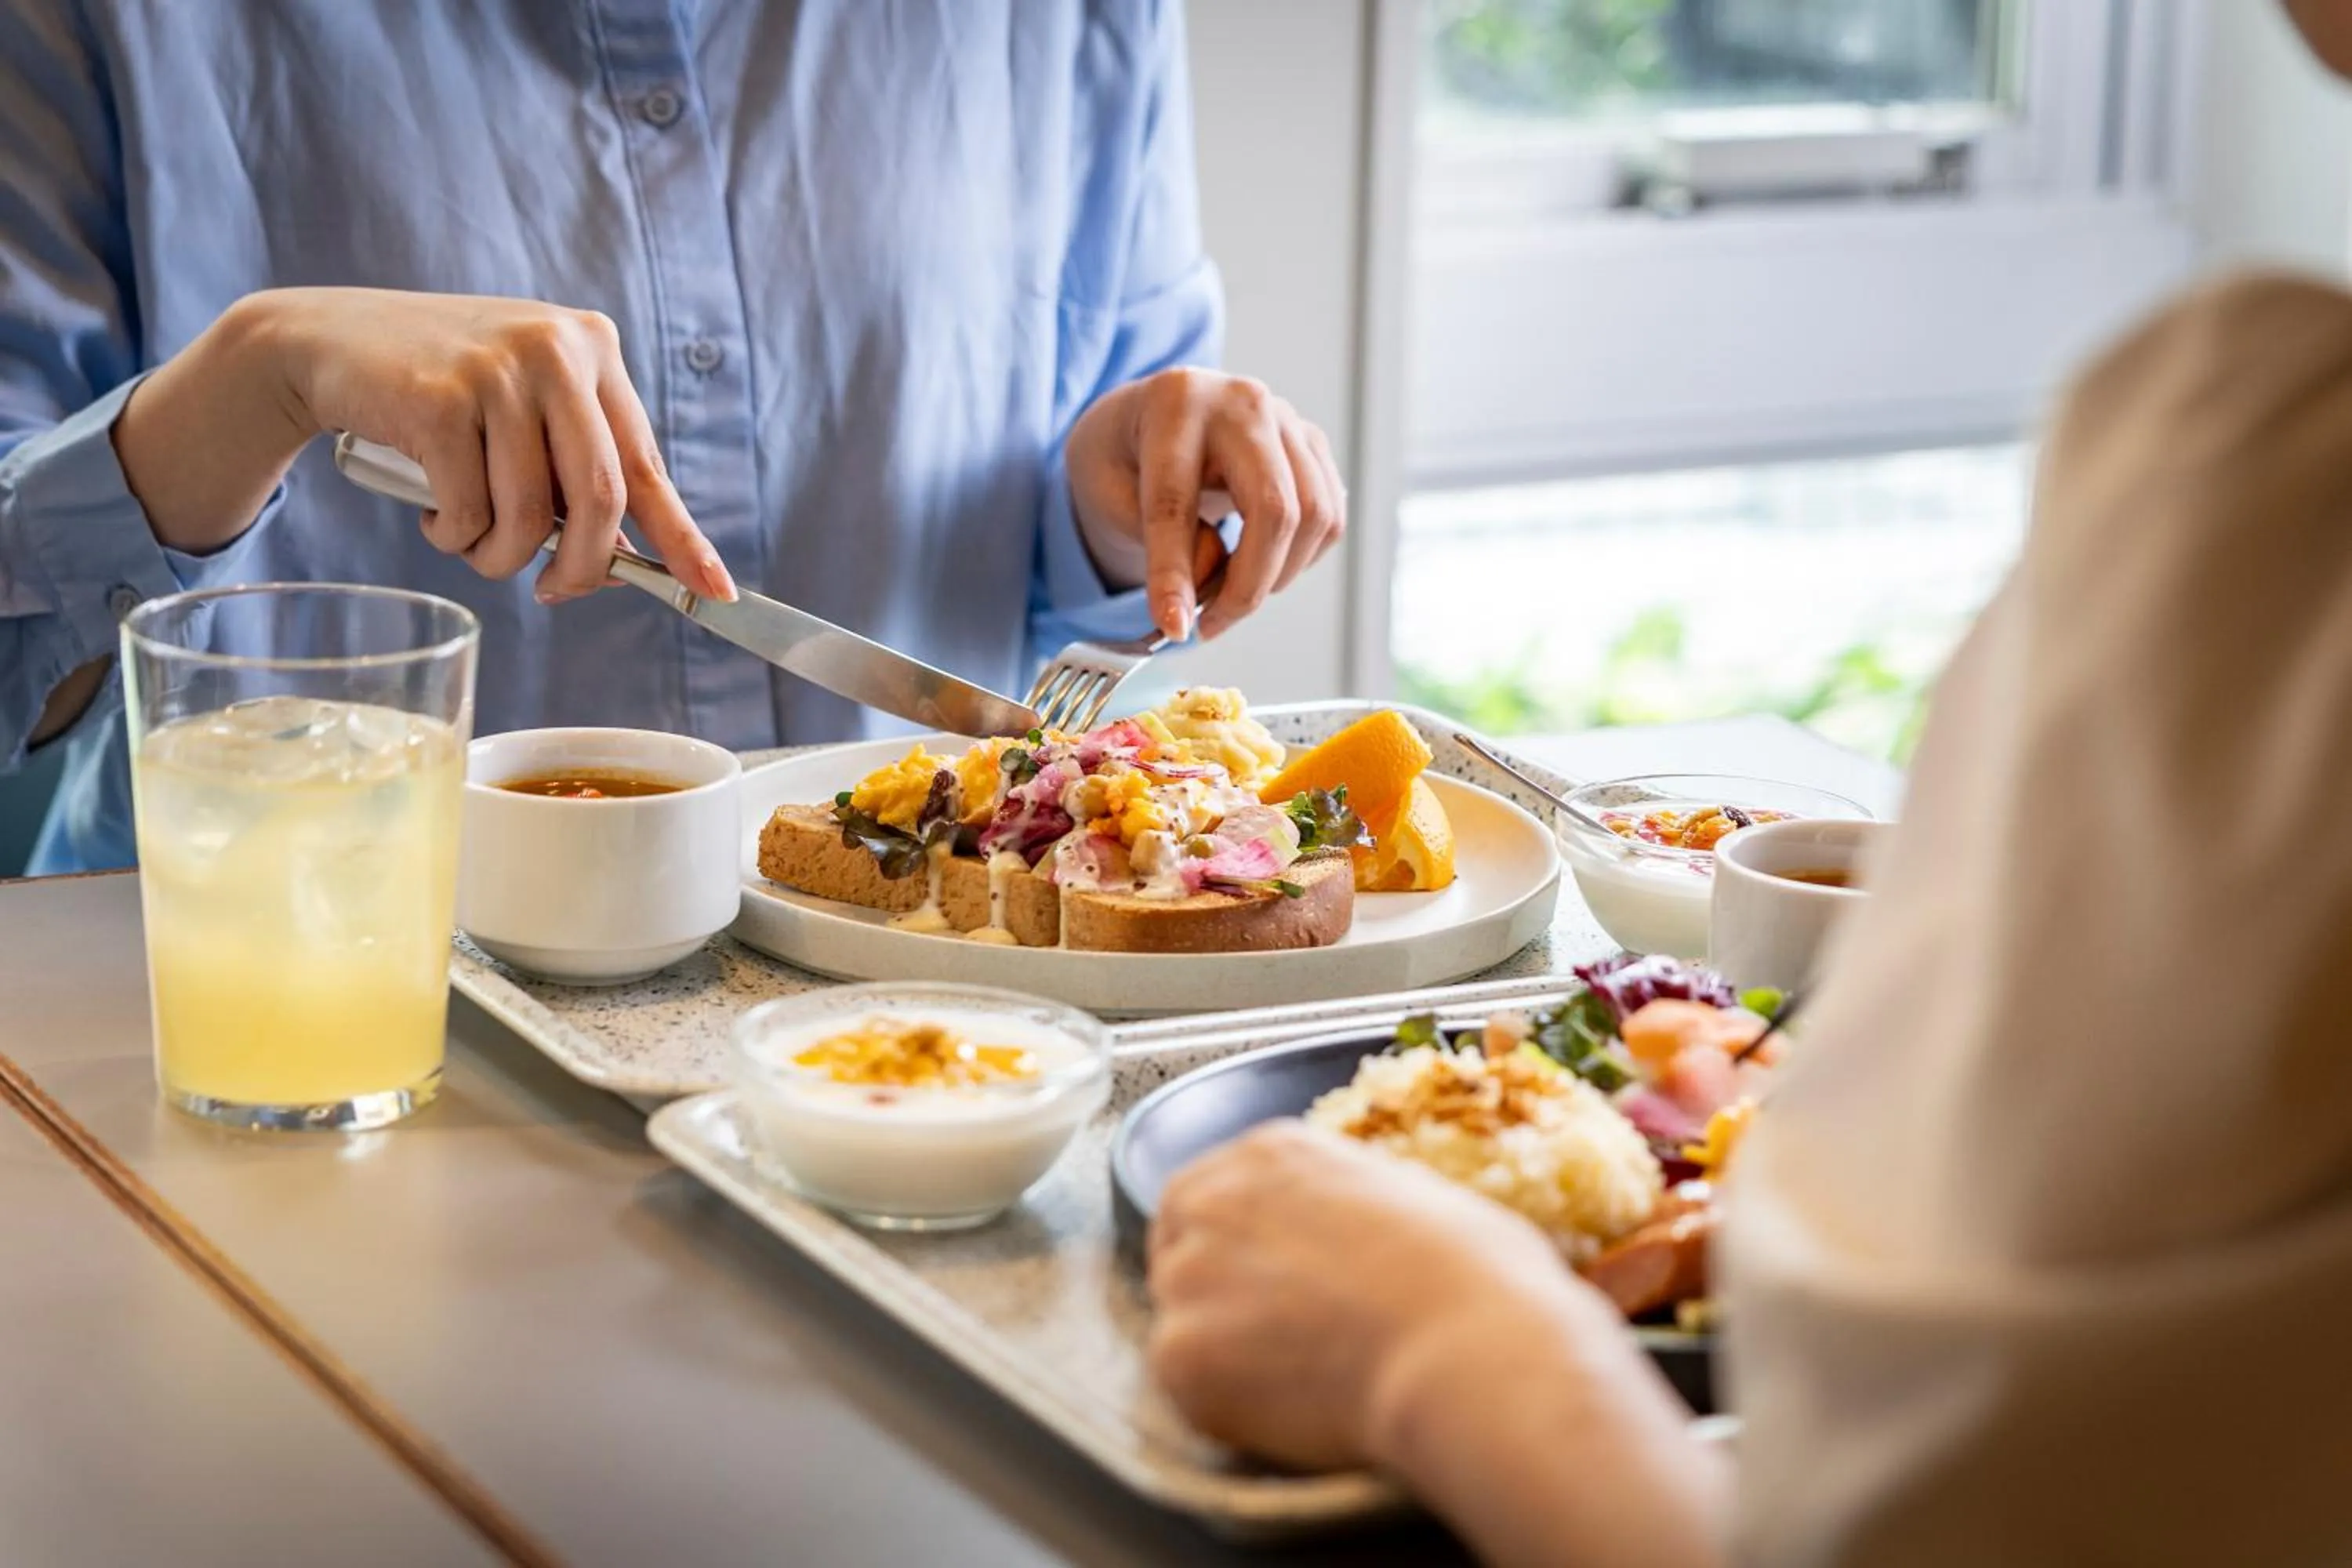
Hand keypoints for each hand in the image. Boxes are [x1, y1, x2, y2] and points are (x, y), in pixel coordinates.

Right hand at [148, 288, 731, 602]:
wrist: (325, 342)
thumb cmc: (439, 390)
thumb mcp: (525, 409)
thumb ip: (576, 467)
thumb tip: (630, 561)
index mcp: (591, 348)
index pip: (648, 464)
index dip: (682, 537)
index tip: (714, 590)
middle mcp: (555, 349)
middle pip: (601, 499)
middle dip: (583, 568)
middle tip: (553, 592)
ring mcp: (497, 370)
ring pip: (531, 516)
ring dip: (501, 558)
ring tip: (472, 543)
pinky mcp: (439, 398)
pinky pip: (470, 512)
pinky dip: (455, 537)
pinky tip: (435, 516)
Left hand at [1064, 368, 1344, 641]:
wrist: (1151, 417)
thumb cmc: (1125, 454)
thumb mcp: (1109, 494)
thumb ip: (1154, 543)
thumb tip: (1206, 589)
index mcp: (1175, 404)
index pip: (1178, 501)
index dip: (1174, 573)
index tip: (1175, 627)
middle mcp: (1241, 402)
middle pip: (1275, 509)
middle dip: (1248, 585)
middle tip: (1212, 624)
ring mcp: (1287, 419)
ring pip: (1315, 517)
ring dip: (1277, 575)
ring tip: (1230, 590)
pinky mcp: (1312, 443)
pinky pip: (1330, 517)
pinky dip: (1301, 557)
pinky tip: (1261, 561)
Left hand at [1149, 1123, 1728, 1567]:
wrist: (1468, 1355)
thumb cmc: (1479, 1282)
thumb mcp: (1421, 1200)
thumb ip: (1359, 1209)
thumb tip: (1371, 1241)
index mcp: (1273, 1152)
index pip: (1212, 1191)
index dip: (1237, 1244)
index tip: (1265, 1279)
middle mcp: (1214, 1199)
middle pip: (1178, 1247)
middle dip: (1215, 1292)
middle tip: (1271, 1340)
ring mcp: (1187, 1275)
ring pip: (1179, 1319)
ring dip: (1221, 1352)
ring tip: (1299, 1381)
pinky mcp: (1179, 1353)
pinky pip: (1186, 1387)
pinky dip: (1226, 1408)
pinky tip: (1292, 1412)